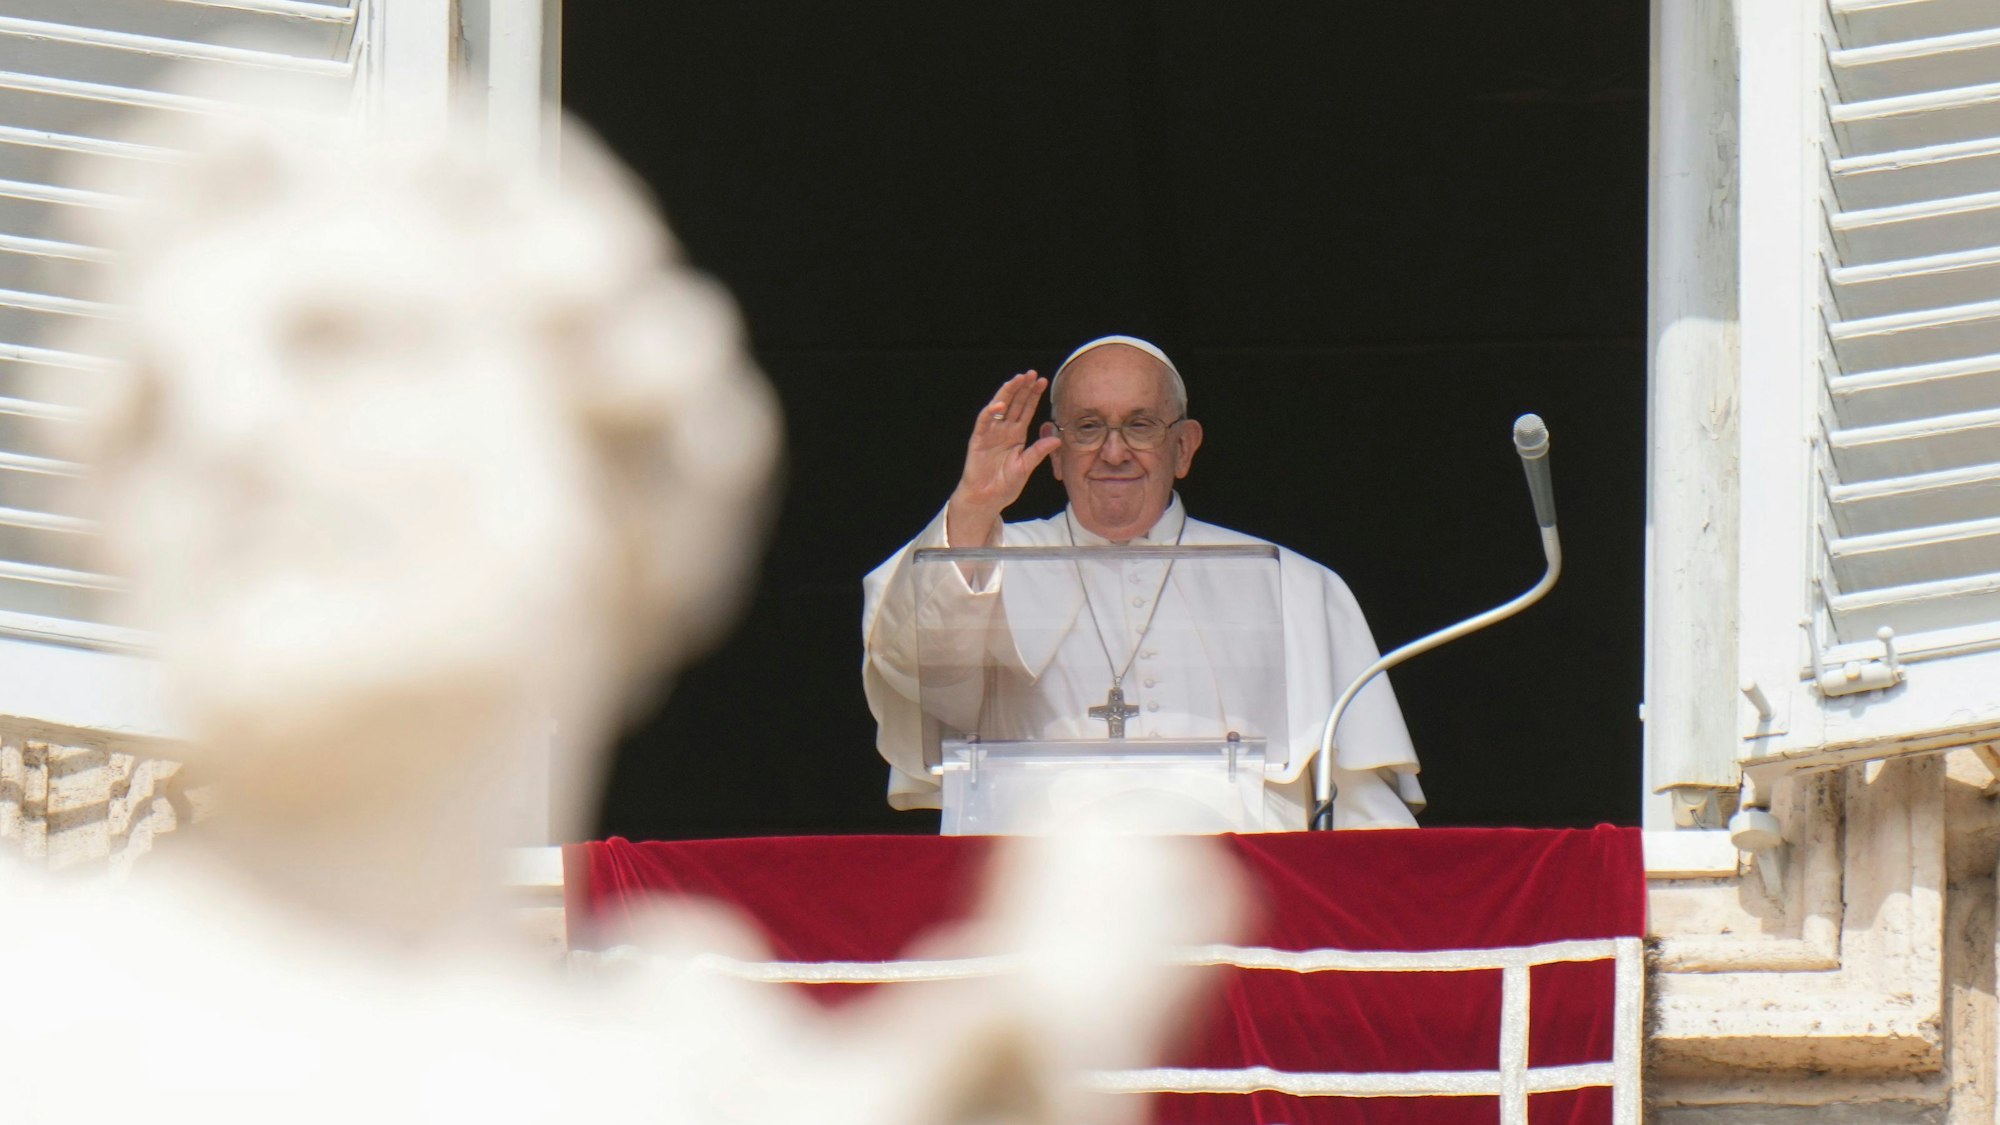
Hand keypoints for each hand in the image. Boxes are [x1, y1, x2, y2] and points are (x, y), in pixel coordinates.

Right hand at [947, 371, 1061, 546]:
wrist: (987, 499)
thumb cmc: (1005, 484)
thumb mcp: (1026, 466)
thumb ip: (1039, 451)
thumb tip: (1057, 438)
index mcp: (1016, 435)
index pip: (1026, 409)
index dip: (1034, 395)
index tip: (1043, 381)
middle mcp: (1004, 430)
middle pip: (1014, 403)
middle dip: (1022, 388)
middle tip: (1032, 374)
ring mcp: (990, 433)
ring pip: (999, 408)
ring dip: (1007, 393)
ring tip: (1017, 380)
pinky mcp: (978, 440)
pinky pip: (984, 423)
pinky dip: (990, 413)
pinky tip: (999, 404)